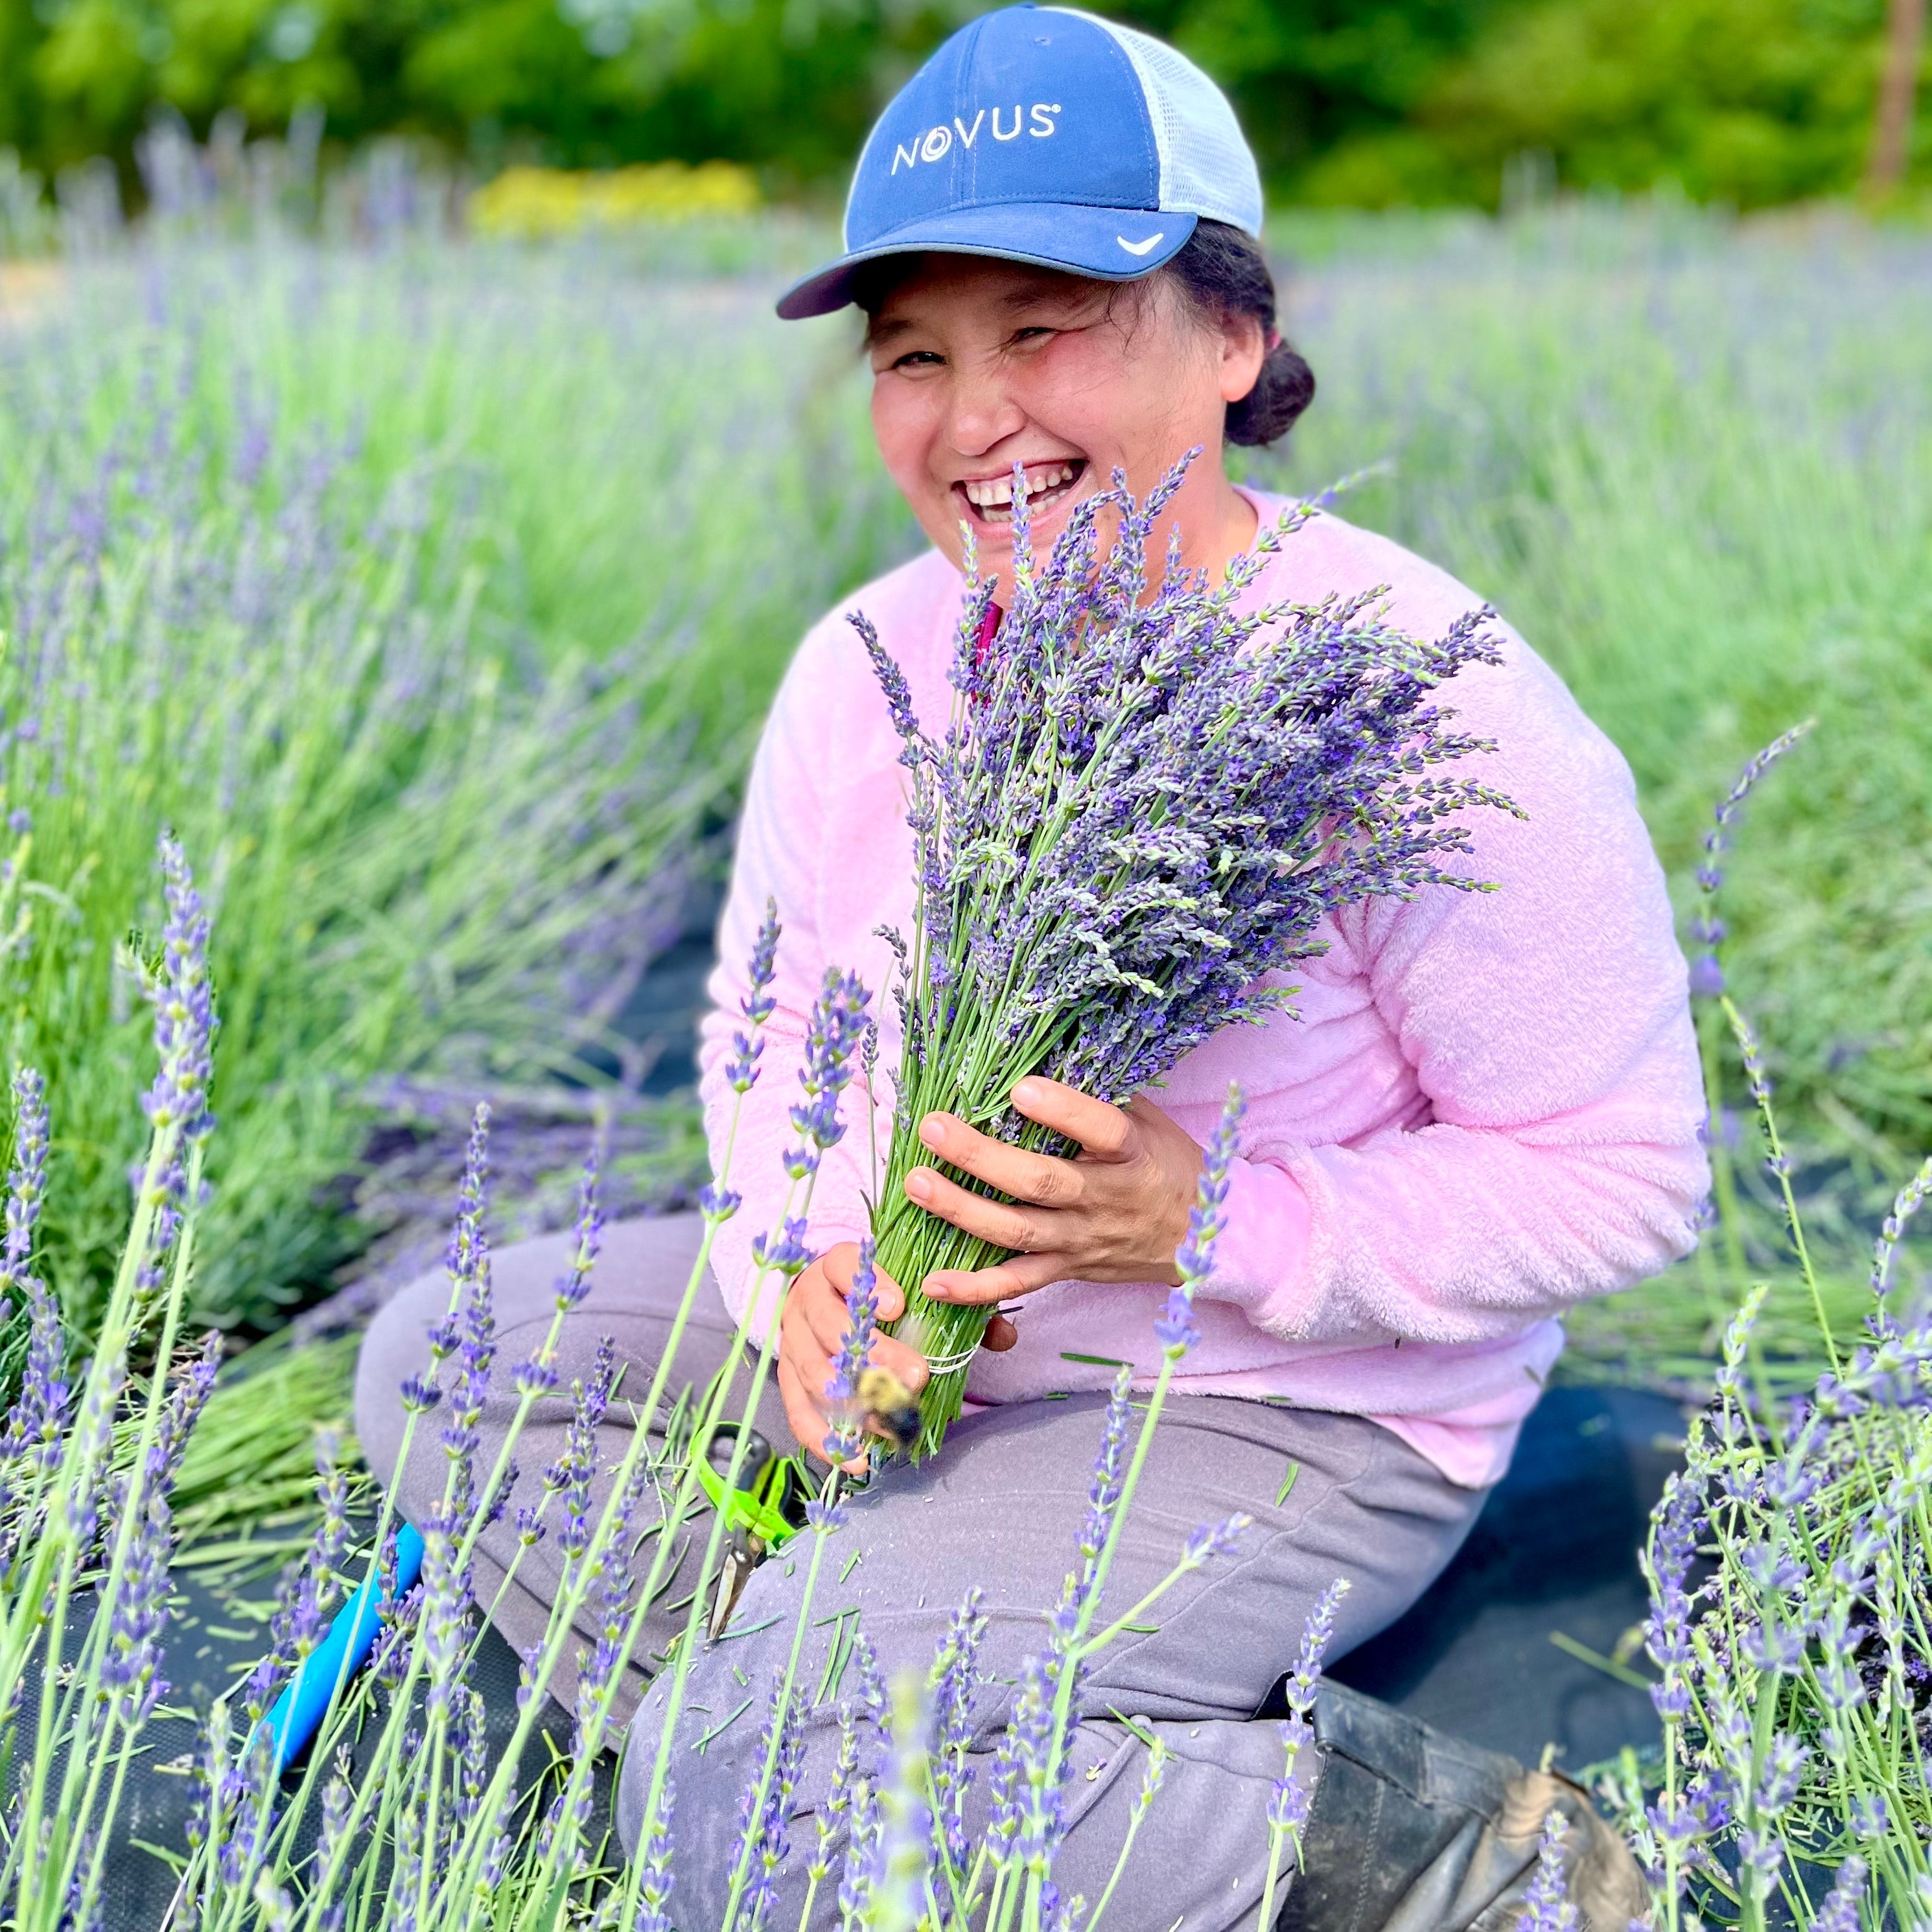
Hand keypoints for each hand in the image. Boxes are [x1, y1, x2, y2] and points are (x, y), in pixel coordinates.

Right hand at [776, 1242, 1019, 1465]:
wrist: (821, 1301)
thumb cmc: (877, 1296)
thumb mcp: (913, 1292)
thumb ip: (958, 1308)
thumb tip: (1004, 1335)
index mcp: (835, 1266)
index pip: (843, 1265)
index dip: (868, 1283)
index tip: (899, 1307)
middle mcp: (806, 1300)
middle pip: (831, 1324)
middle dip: (875, 1354)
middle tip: (917, 1377)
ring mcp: (791, 1339)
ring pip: (815, 1370)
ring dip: (855, 1400)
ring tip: (895, 1420)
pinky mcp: (786, 1377)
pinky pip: (798, 1412)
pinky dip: (825, 1439)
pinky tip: (858, 1459)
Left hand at [905, 1077, 1204, 1306]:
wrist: (1203, 1238)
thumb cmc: (1166, 1165)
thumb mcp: (1148, 1121)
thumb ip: (1100, 1094)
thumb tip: (1041, 1053)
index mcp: (1131, 1153)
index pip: (1102, 1129)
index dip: (1063, 1110)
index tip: (1020, 1089)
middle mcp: (1105, 1198)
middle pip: (1040, 1182)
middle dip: (981, 1157)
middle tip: (933, 1128)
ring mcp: (1082, 1239)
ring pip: (1017, 1231)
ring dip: (961, 1210)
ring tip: (916, 1184)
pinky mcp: (1067, 1269)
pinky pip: (1017, 1283)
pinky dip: (974, 1287)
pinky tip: (931, 1281)